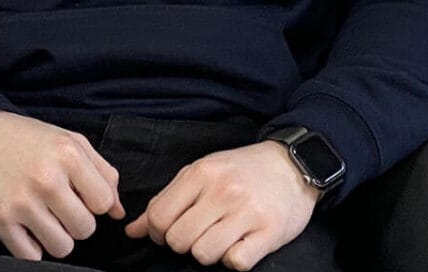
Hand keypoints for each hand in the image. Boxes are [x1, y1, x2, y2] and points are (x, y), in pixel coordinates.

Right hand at [0, 110, 124, 260]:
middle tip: (59, 207)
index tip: (78, 194)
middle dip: (75, 222)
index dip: (93, 203)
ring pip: (62, 248)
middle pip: (85, 229)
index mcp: (68, 155)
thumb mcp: (69, 141)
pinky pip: (30, 256)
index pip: (103, 203)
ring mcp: (22, 202)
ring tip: (43, 218)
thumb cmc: (26, 137)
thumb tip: (118, 212)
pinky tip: (25, 227)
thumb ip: (102, 173)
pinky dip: (31, 247)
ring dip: (55, 237)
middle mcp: (47, 179)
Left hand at [125, 141, 319, 269]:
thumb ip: (166, 201)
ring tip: (221, 238)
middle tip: (199, 234)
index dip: (158, 233)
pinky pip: (236, 262)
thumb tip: (133, 231)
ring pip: (204, 254)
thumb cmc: (242, 171)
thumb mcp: (201, 174)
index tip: (170, 232)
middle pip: (179, 240)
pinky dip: (235, 259)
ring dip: (209, 253)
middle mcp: (223, 191)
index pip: (159, 217)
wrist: (294, 164)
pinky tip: (241, 244)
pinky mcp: (270, 232)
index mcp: (201, 174)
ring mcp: (247, 212)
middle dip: (184, 244)